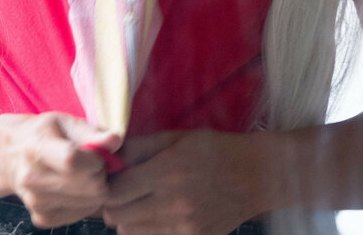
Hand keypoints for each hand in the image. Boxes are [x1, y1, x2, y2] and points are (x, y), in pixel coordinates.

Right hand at [2, 112, 121, 226]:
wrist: (10, 155)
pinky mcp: (41, 218)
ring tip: (84, 174)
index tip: (97, 153)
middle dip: (100, 174)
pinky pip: (81, 214)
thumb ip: (91, 132)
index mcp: (37, 148)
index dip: (95, 159)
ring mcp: (36, 202)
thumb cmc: (43, 133)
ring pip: (90, 203)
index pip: (72, 161)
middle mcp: (32, 178)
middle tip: (93, 163)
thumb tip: (116, 140)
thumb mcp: (64, 122)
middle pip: (88, 186)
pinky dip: (86, 202)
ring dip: (95, 188)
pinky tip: (76, 188)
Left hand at [103, 130, 269, 234]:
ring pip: (134, 233)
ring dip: (128, 219)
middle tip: (119, 191)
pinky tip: (156, 213)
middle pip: (120, 217)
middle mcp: (173, 204)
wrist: (255, 176)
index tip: (108, 177)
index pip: (116, 192)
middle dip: (113, 204)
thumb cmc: (213, 150)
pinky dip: (148, 230)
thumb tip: (109, 154)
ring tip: (137, 202)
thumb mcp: (175, 138)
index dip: (106, 185)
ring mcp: (185, 227)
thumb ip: (139, 147)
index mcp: (166, 173)